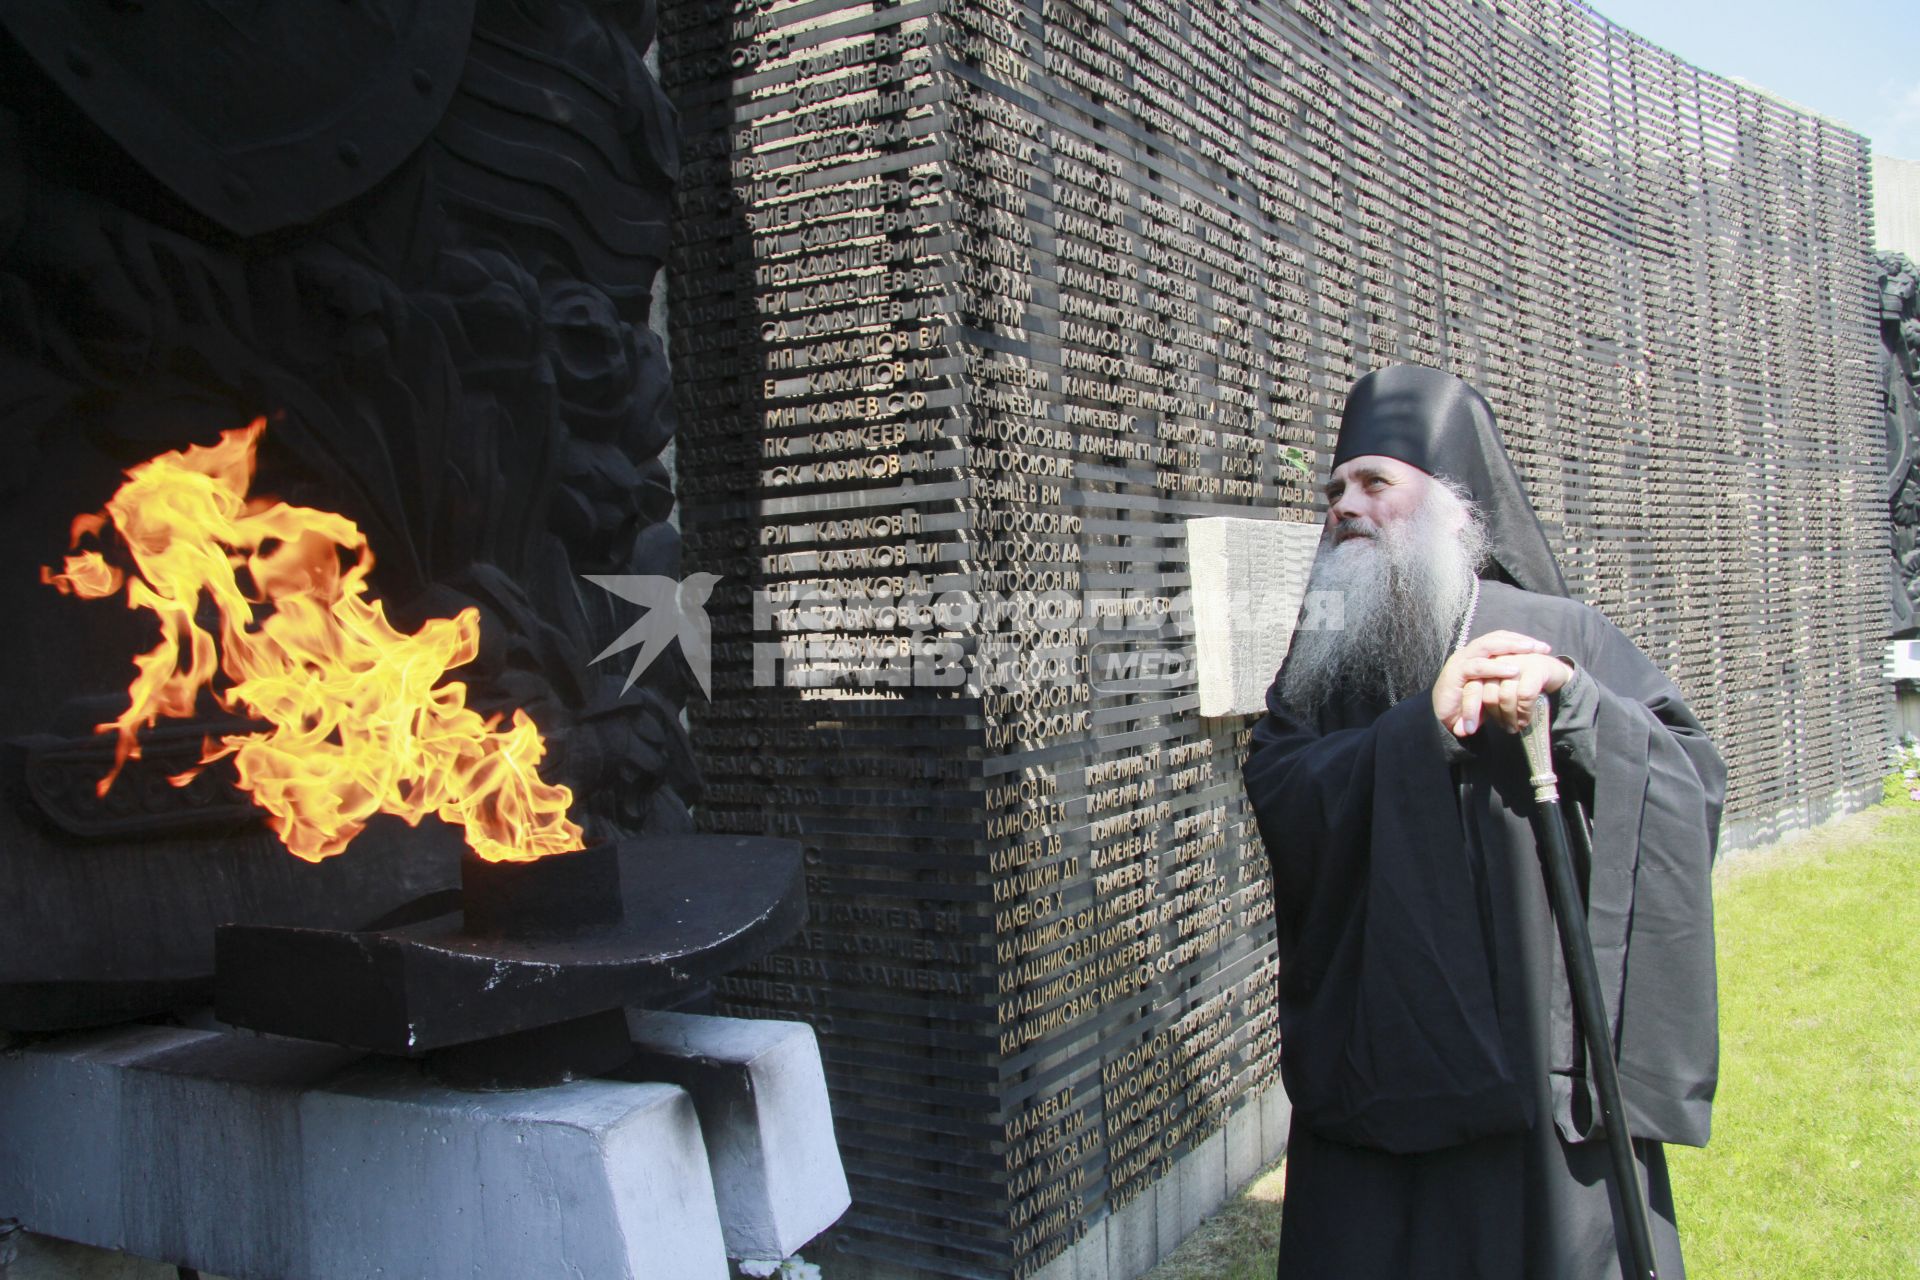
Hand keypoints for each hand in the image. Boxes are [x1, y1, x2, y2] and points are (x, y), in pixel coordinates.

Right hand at [1432, 632, 1571, 737]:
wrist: (1444, 721)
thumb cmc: (1471, 705)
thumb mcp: (1492, 689)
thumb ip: (1505, 680)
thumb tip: (1533, 675)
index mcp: (1478, 654)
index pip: (1500, 639)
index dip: (1520, 640)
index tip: (1543, 647)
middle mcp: (1469, 654)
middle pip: (1495, 638)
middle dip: (1519, 641)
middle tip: (1541, 647)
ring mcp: (1460, 661)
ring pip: (1486, 646)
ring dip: (1510, 647)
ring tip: (1530, 650)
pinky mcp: (1455, 674)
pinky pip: (1477, 667)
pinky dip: (1495, 667)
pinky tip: (1512, 670)